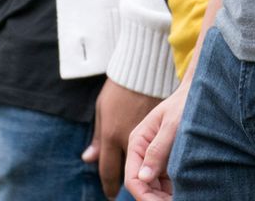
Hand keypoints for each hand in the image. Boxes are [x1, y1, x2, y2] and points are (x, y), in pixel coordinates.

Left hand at [84, 78, 162, 196]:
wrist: (148, 67)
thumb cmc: (123, 87)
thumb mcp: (104, 109)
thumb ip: (100, 139)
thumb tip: (88, 159)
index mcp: (115, 135)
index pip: (110, 171)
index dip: (109, 186)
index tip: (110, 196)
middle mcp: (135, 140)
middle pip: (133, 174)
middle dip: (136, 187)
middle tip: (137, 194)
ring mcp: (152, 137)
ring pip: (150, 168)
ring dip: (152, 180)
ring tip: (152, 185)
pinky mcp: (166, 133)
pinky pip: (163, 158)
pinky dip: (163, 167)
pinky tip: (165, 168)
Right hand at [125, 82, 188, 199]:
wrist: (200, 91)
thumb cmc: (186, 104)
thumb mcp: (172, 125)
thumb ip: (158, 150)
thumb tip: (143, 178)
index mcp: (138, 141)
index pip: (133, 178)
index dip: (144, 196)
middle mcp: (143, 151)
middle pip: (143, 185)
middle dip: (156, 199)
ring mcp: (155, 156)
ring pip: (155, 187)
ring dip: (165, 197)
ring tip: (185, 198)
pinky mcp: (167, 159)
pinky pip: (166, 182)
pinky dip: (173, 190)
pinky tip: (187, 193)